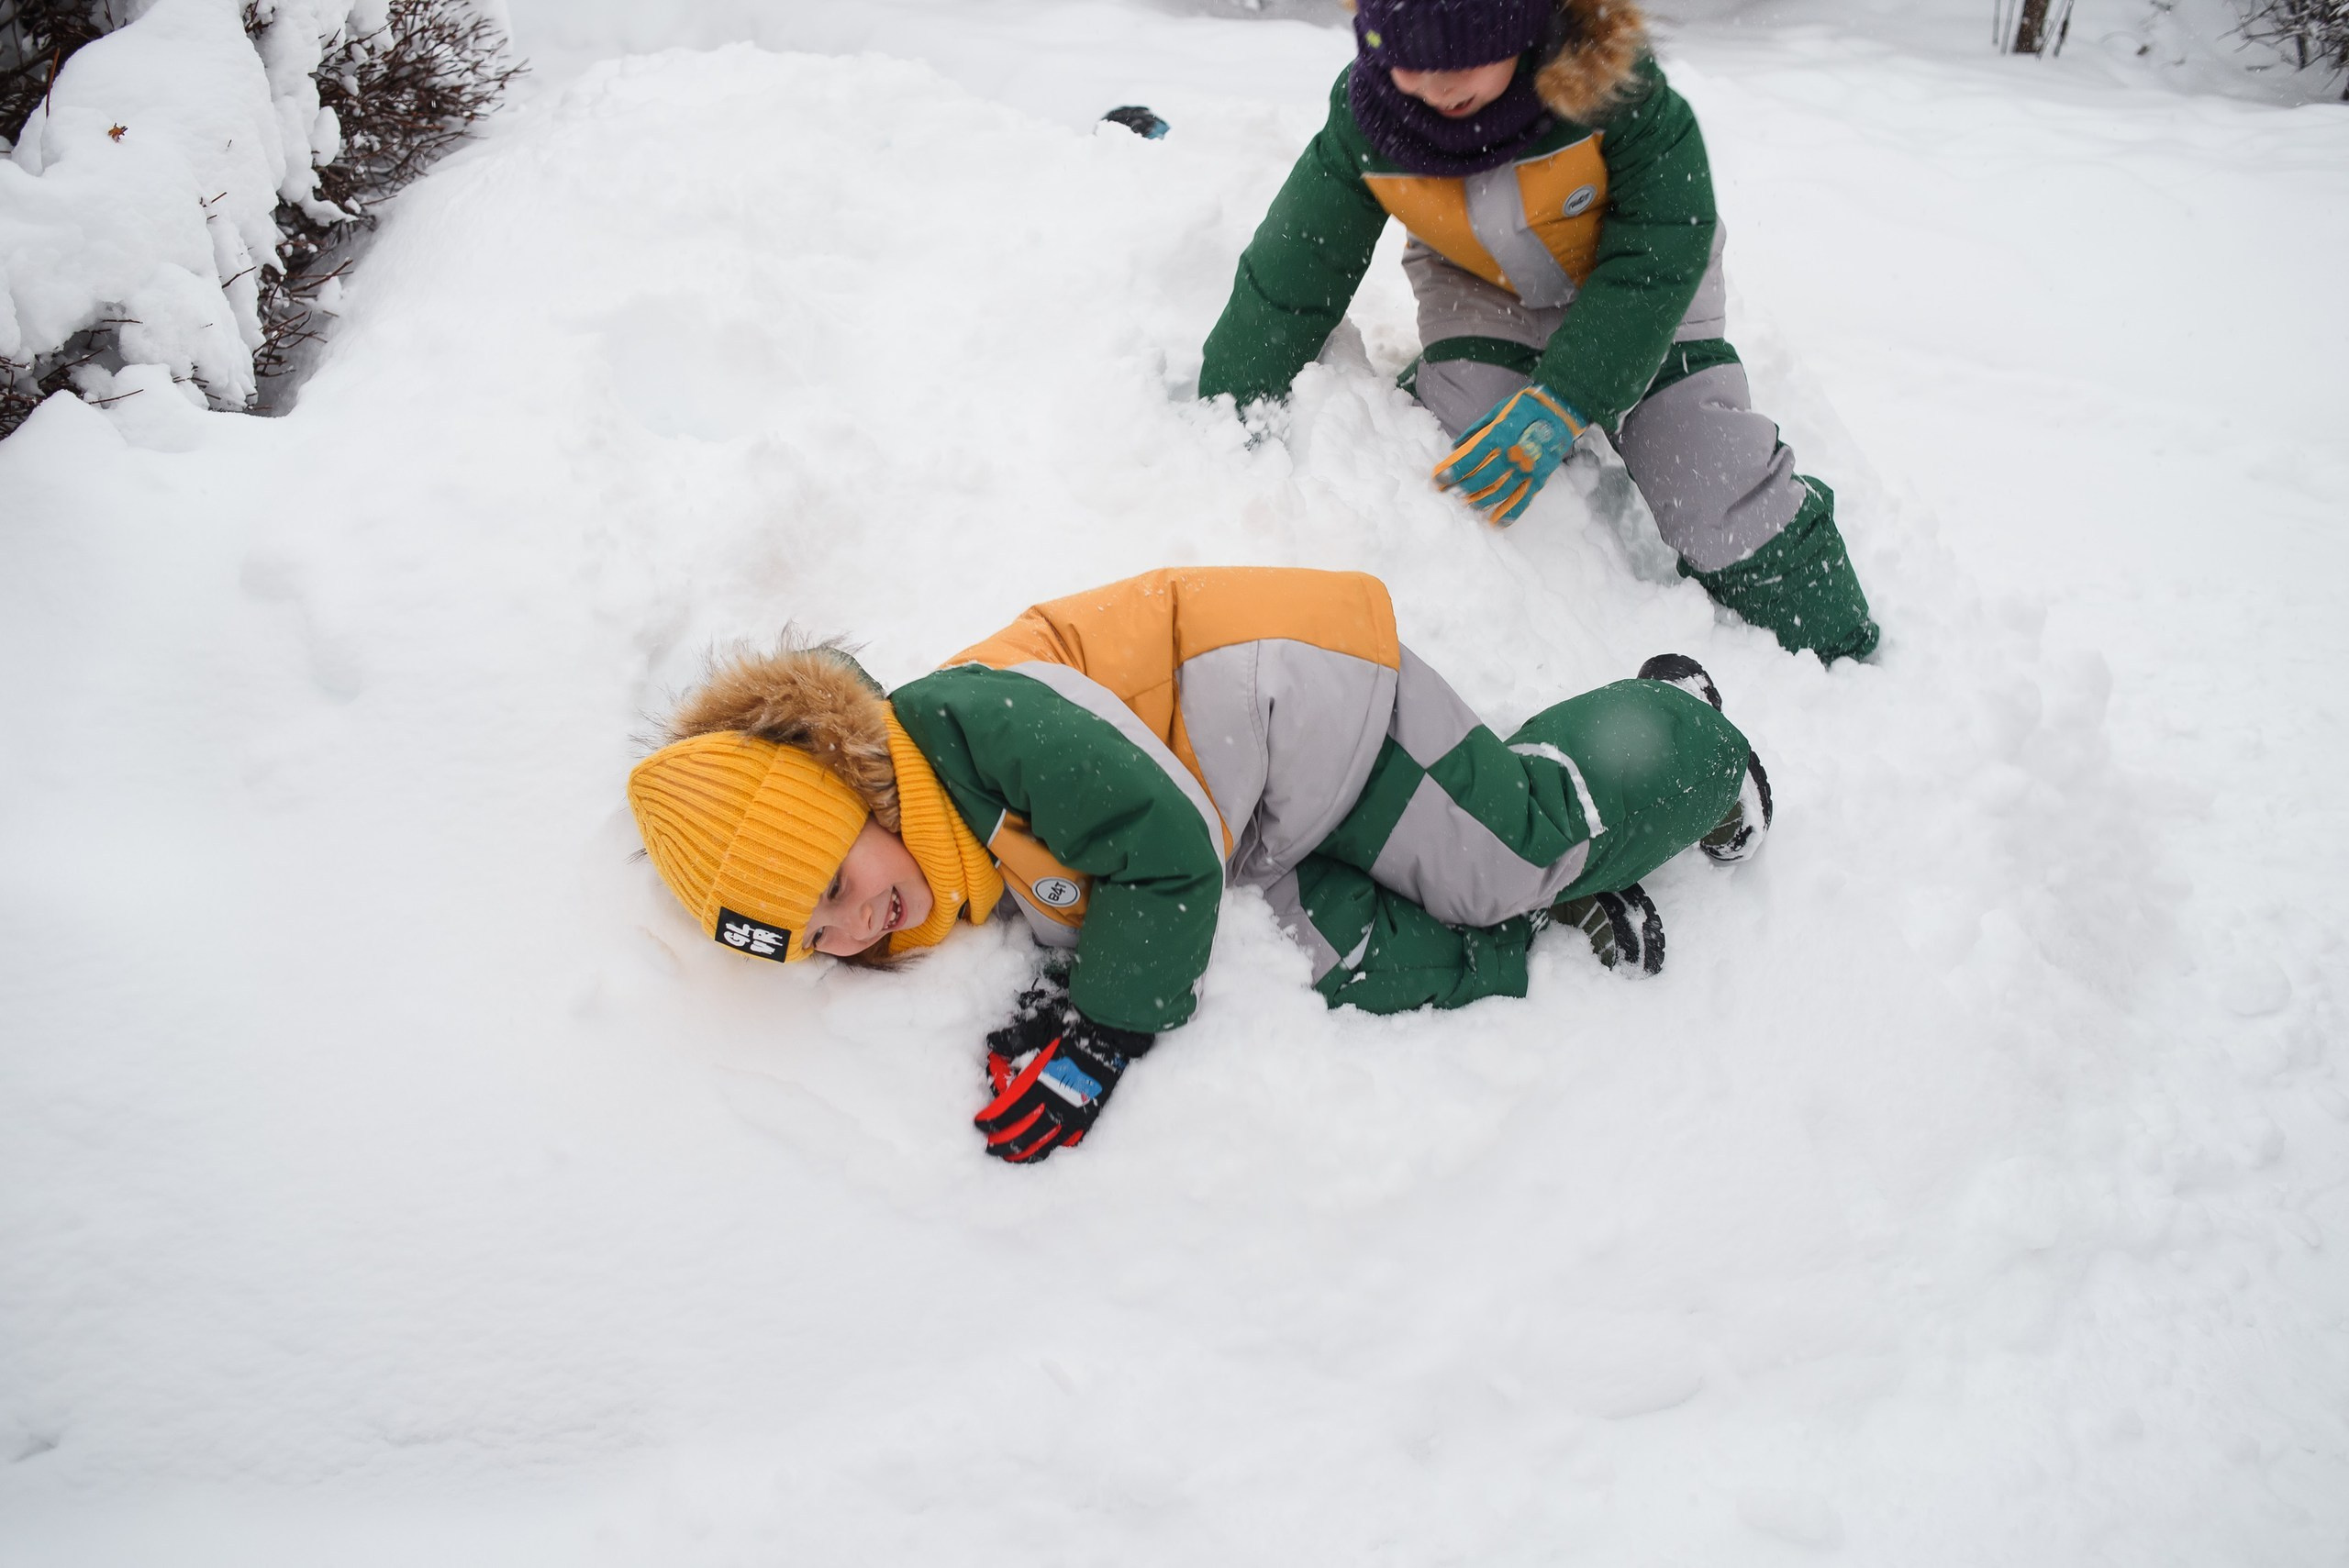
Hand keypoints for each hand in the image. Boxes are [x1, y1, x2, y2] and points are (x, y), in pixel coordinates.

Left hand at [976, 988, 1153, 1163]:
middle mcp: (1052, 1105)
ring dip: (1023, 1154)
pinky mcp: (1086, 1118)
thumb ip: (1014, 1040)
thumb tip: (993, 1042)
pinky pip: (1066, 1142)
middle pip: (1020, 1135)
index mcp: (1036, 1086)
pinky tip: (1042, 1150)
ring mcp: (1071, 1115)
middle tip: (989, 1146)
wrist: (1110, 1039)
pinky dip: (1051, 1148)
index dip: (989, 1122)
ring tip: (1010, 1157)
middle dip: (1001, 1144)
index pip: (1005, 1113)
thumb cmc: (1074, 1034)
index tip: (979, 1124)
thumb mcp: (1039, 1031)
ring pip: (1042, 1144)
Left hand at [1434, 384, 1587, 523]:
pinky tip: (1495, 522)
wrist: (1563, 408)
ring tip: (1467, 506)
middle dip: (1461, 490)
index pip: (1469, 458)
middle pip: (1481, 480)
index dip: (1451, 471)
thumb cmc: (1526, 408)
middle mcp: (1512, 454)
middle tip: (1449, 496)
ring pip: (1498, 493)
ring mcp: (1527, 468)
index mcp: (1499, 435)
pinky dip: (1509, 514)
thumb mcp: (1497, 411)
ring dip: (1480, 503)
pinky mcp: (1539, 477)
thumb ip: (1476, 431)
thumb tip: (1456, 448)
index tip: (1438, 480)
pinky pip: (1523, 500)